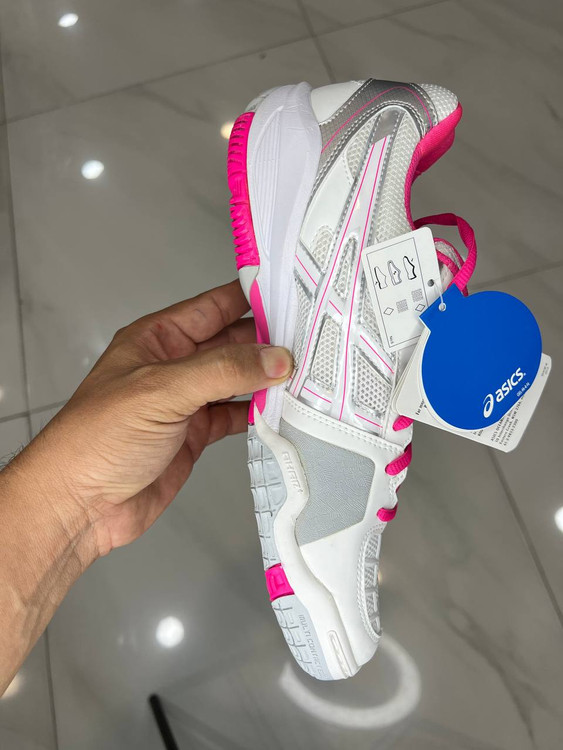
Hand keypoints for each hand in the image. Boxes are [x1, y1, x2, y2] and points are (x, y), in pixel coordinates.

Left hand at [10, 280, 291, 558]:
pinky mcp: (196, 434)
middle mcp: (175, 365)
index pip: (215, 306)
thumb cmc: (94, 440)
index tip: (292, 295)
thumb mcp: (161, 391)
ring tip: (305, 376)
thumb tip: (273, 358)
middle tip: (310, 342)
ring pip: (239, 380)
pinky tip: (281, 410)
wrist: (80, 505)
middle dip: (269, 342)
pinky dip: (260, 413)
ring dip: (268, 380)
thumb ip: (221, 371)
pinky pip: (236, 415)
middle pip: (233, 343)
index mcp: (159, 338)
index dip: (252, 297)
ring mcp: (187, 401)